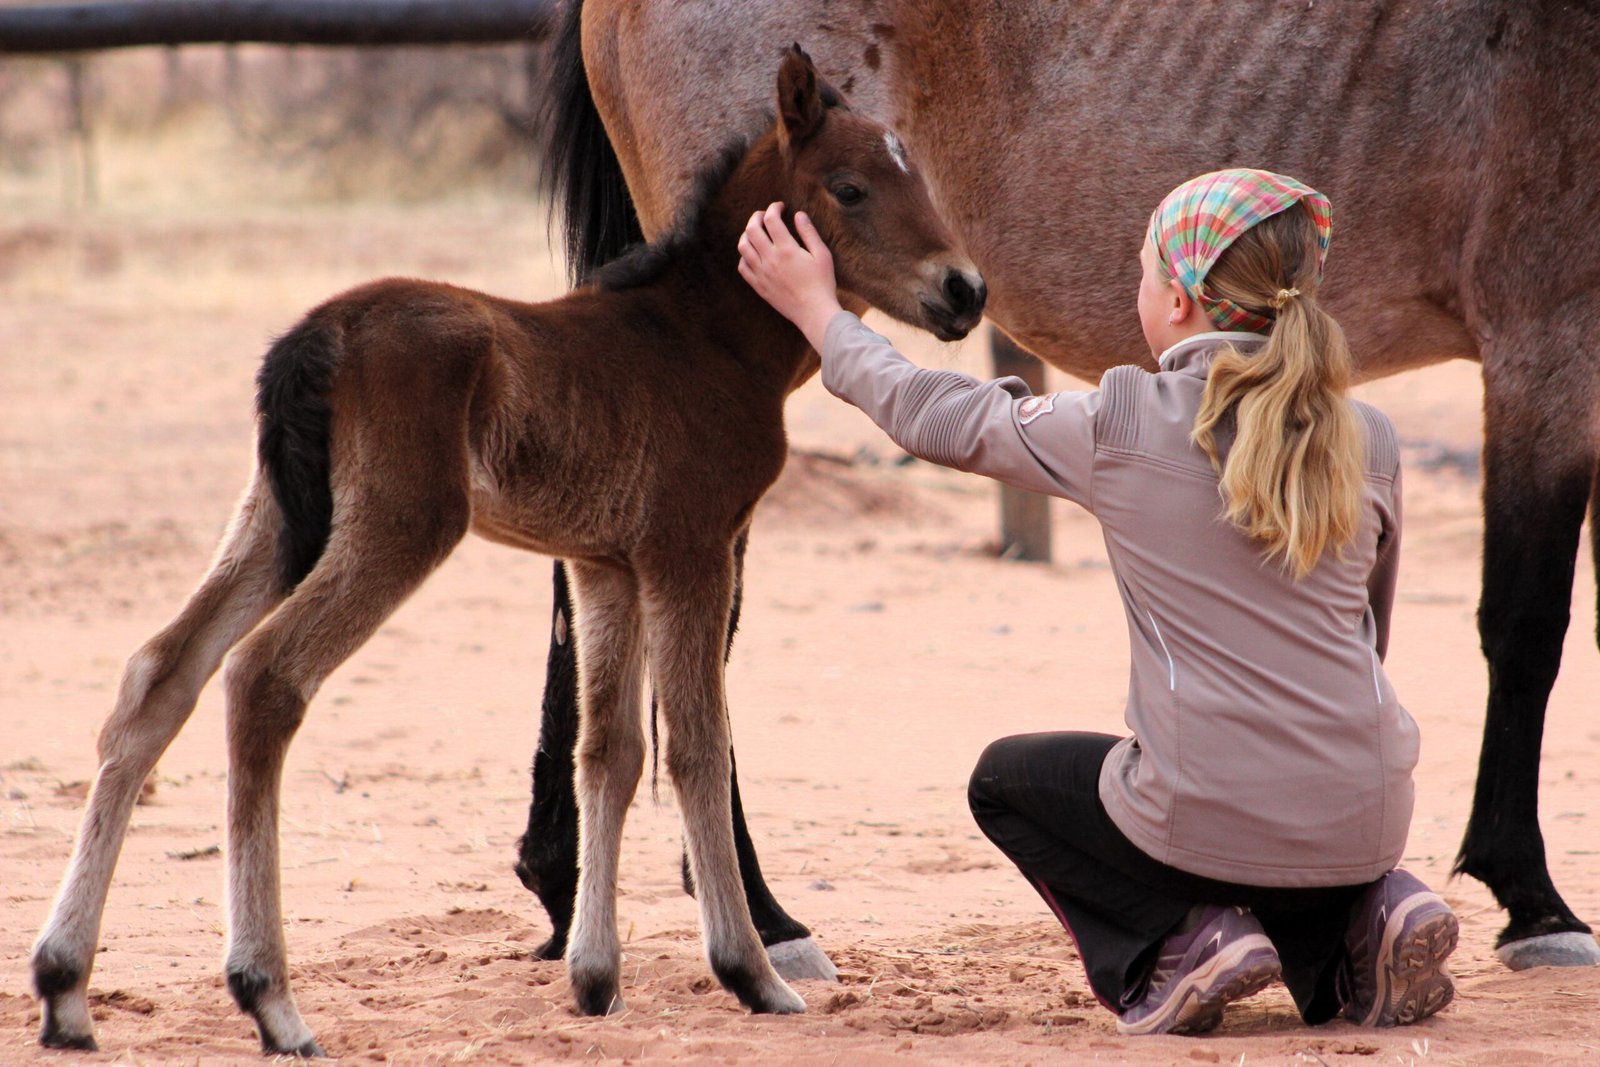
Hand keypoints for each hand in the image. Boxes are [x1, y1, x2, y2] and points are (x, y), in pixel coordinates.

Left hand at [737, 202, 843, 349]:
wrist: (814, 312)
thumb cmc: (822, 283)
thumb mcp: (822, 254)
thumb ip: (809, 233)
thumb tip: (798, 215)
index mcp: (787, 249)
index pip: (771, 219)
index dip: (774, 208)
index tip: (780, 207)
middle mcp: (770, 259)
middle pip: (752, 229)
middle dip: (756, 217)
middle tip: (764, 215)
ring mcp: (762, 273)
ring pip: (743, 246)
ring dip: (747, 234)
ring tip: (756, 232)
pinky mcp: (759, 286)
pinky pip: (743, 267)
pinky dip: (744, 256)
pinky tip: (754, 254)